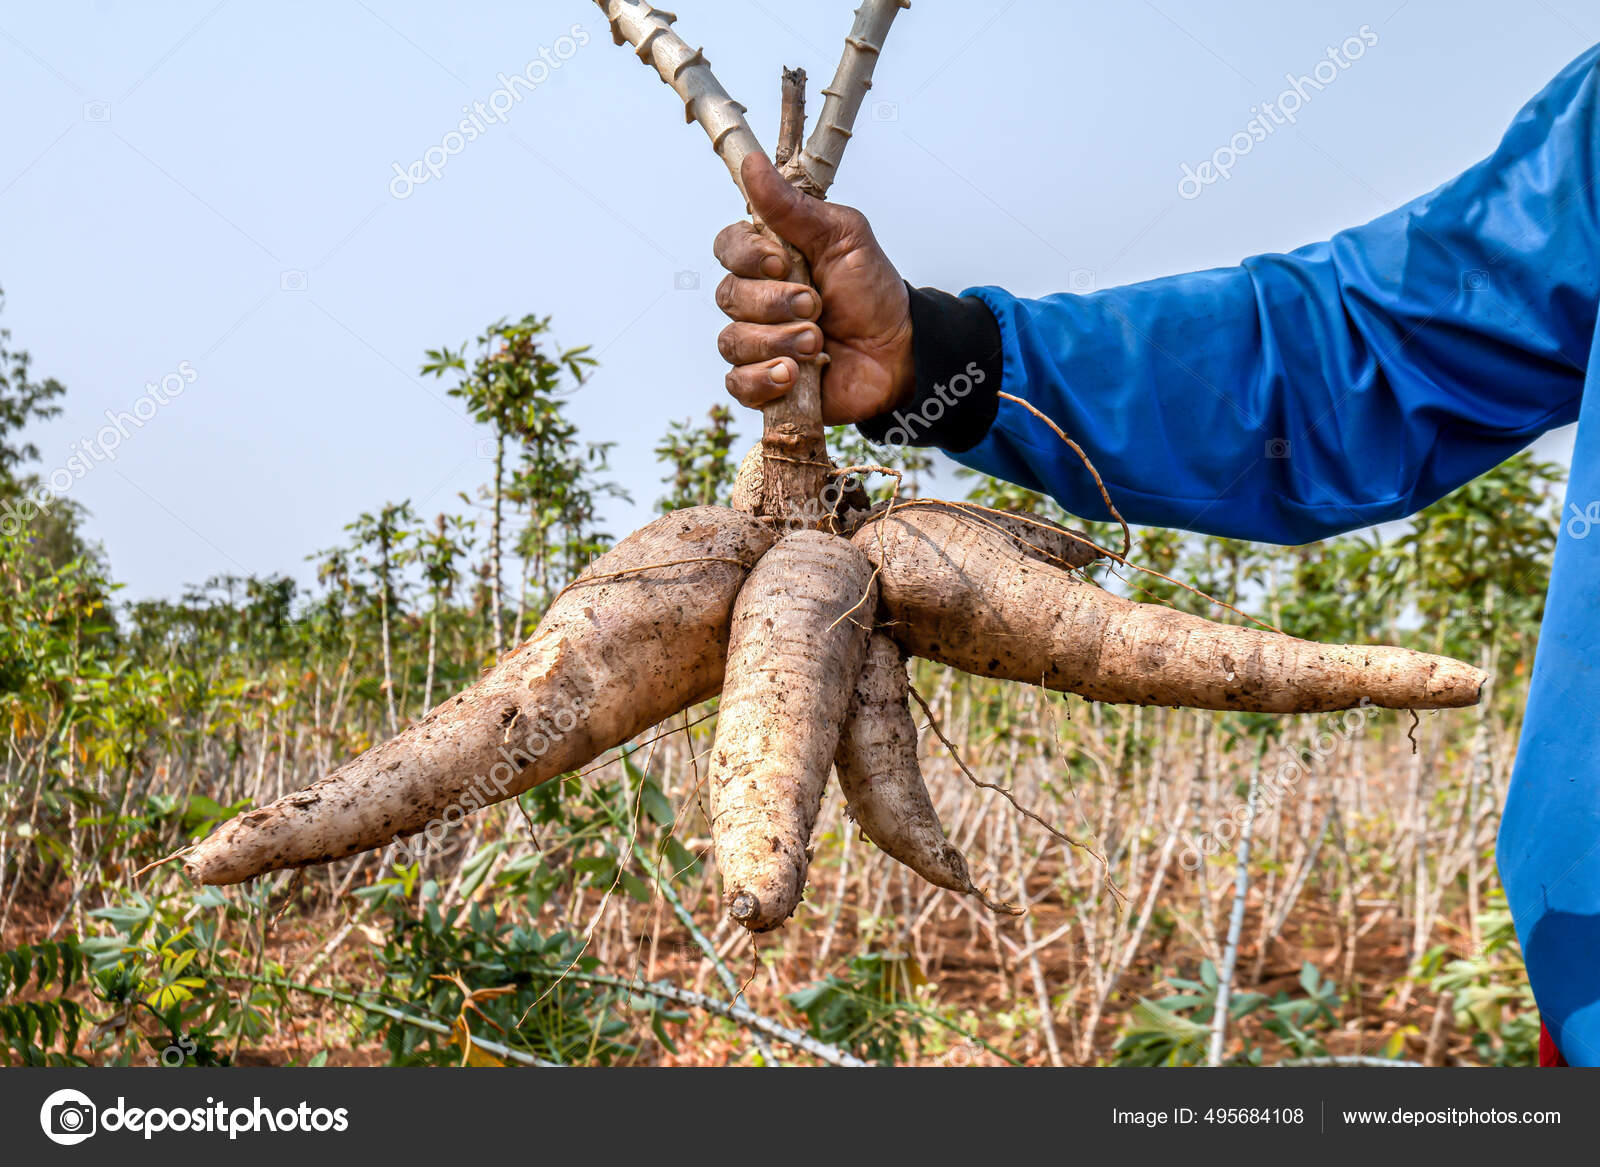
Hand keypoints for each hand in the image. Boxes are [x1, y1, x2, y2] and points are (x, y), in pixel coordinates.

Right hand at [713, 153, 913, 425]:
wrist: (899, 351)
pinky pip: (738, 384)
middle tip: (817, 306)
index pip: (728, 248)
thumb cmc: (872, 292)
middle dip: (774, 302)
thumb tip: (752, 165)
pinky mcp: (764, 384)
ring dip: (777, 340)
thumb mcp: (843, 238)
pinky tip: (793, 374)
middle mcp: (755, 299)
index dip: (747, 256)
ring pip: (733, 341)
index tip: (782, 261)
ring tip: (817, 343)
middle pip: (729, 296)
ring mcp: (757, 343)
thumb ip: (793, 207)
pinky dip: (763, 379)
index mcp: (769, 259)